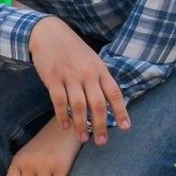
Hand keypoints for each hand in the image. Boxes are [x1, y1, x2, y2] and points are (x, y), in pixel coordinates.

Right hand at [27, 16, 129, 143]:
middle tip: (101, 141)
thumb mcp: (92, 60)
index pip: (114, 93)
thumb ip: (100, 78)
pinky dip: (63, 116)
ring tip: (83, 138)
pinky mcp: (53, 78)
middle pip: (98, 104)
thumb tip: (110, 101)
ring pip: (79, 106)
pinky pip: (60, 101)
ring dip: (82, 124)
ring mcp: (70, 76)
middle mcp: (87, 74)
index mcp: (100, 69)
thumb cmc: (72, 49)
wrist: (49, 33)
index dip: (121, 111)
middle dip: (101, 125)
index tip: (126, 127)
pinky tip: (65, 126)